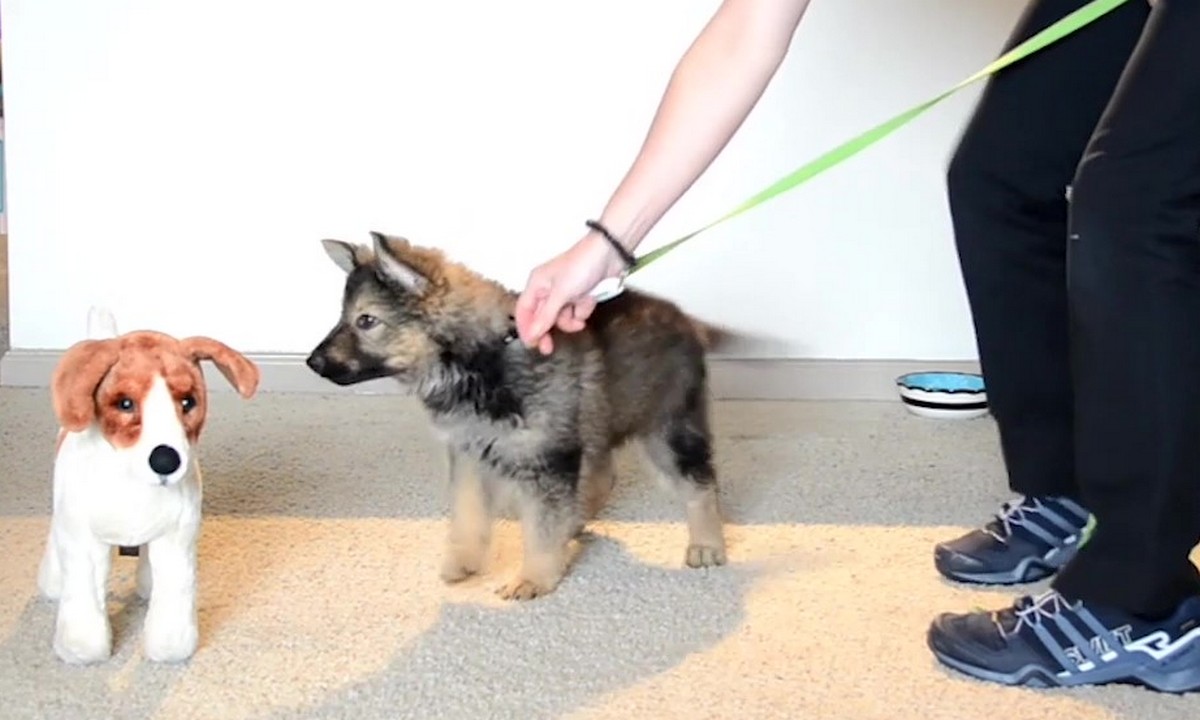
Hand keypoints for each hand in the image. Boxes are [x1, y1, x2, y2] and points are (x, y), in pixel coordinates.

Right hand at [514, 233, 626, 353]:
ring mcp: (565, 292)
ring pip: (560, 317)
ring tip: (578, 320)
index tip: (531, 344)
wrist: (609, 254)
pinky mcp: (580, 294)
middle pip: (541, 316)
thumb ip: (546, 316)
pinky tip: (588, 303)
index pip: (524, 310)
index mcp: (537, 284)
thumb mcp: (560, 294)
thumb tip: (532, 334)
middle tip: (548, 348)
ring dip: (569, 321)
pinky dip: (582, 311)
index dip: (525, 328)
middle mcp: (548, 288)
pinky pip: (577, 312)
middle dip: (546, 331)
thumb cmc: (581, 265)